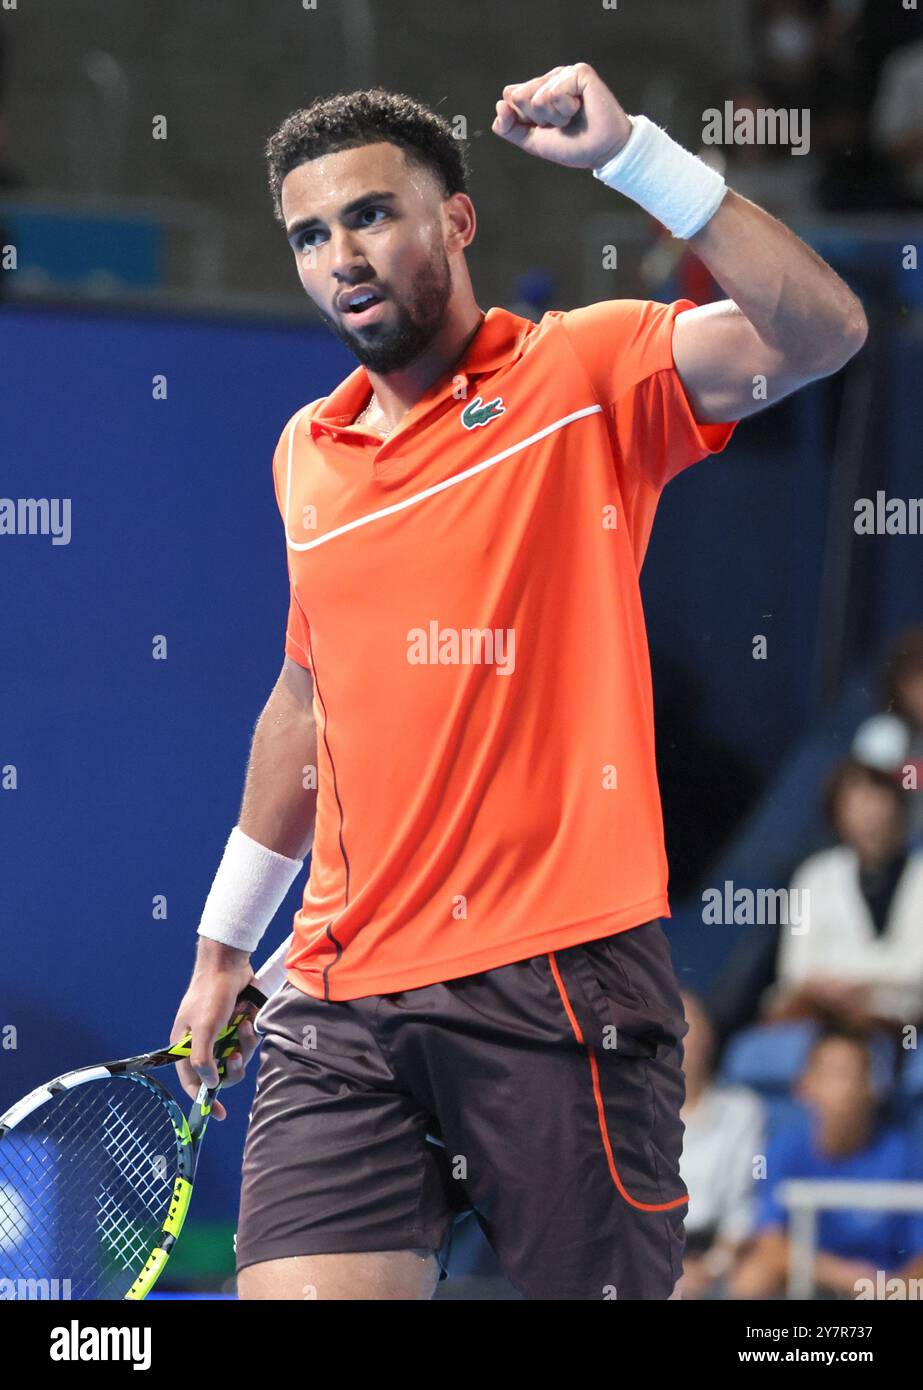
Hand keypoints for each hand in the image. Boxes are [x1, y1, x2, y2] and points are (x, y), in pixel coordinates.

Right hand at [170, 941, 260, 1120]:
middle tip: (236, 1056)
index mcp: (184, 1046)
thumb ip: (203, 1060)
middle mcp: (202, 1043)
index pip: (192, 1082)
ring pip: (236, 1059)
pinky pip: (246, 1043)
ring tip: (243, 1028)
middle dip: (231, 1068)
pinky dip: (248, 1034)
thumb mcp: (203, 1029)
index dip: (204, 1099)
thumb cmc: (210, 995)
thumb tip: (210, 1085)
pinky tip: (247, 1019)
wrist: (229, 964)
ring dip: (243, 1047)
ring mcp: (221, 1035)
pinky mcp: (236, 1026)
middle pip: (219, 1074)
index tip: (218, 1113)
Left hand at [491, 62, 631, 169]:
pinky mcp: (580, 72)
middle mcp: (551, 78)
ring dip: (555, 117)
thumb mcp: (532, 141)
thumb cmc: (572, 146)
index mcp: (539, 90)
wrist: (601, 152)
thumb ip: (509, 128)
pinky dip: (565, 108)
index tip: (546, 127)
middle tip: (561, 123)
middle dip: (538, 118)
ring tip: (573, 117)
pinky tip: (580, 108)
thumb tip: (500, 105)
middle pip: (519, 96)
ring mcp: (565, 73)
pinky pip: (554, 92)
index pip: (511, 97)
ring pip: (537, 97)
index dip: (524, 119)